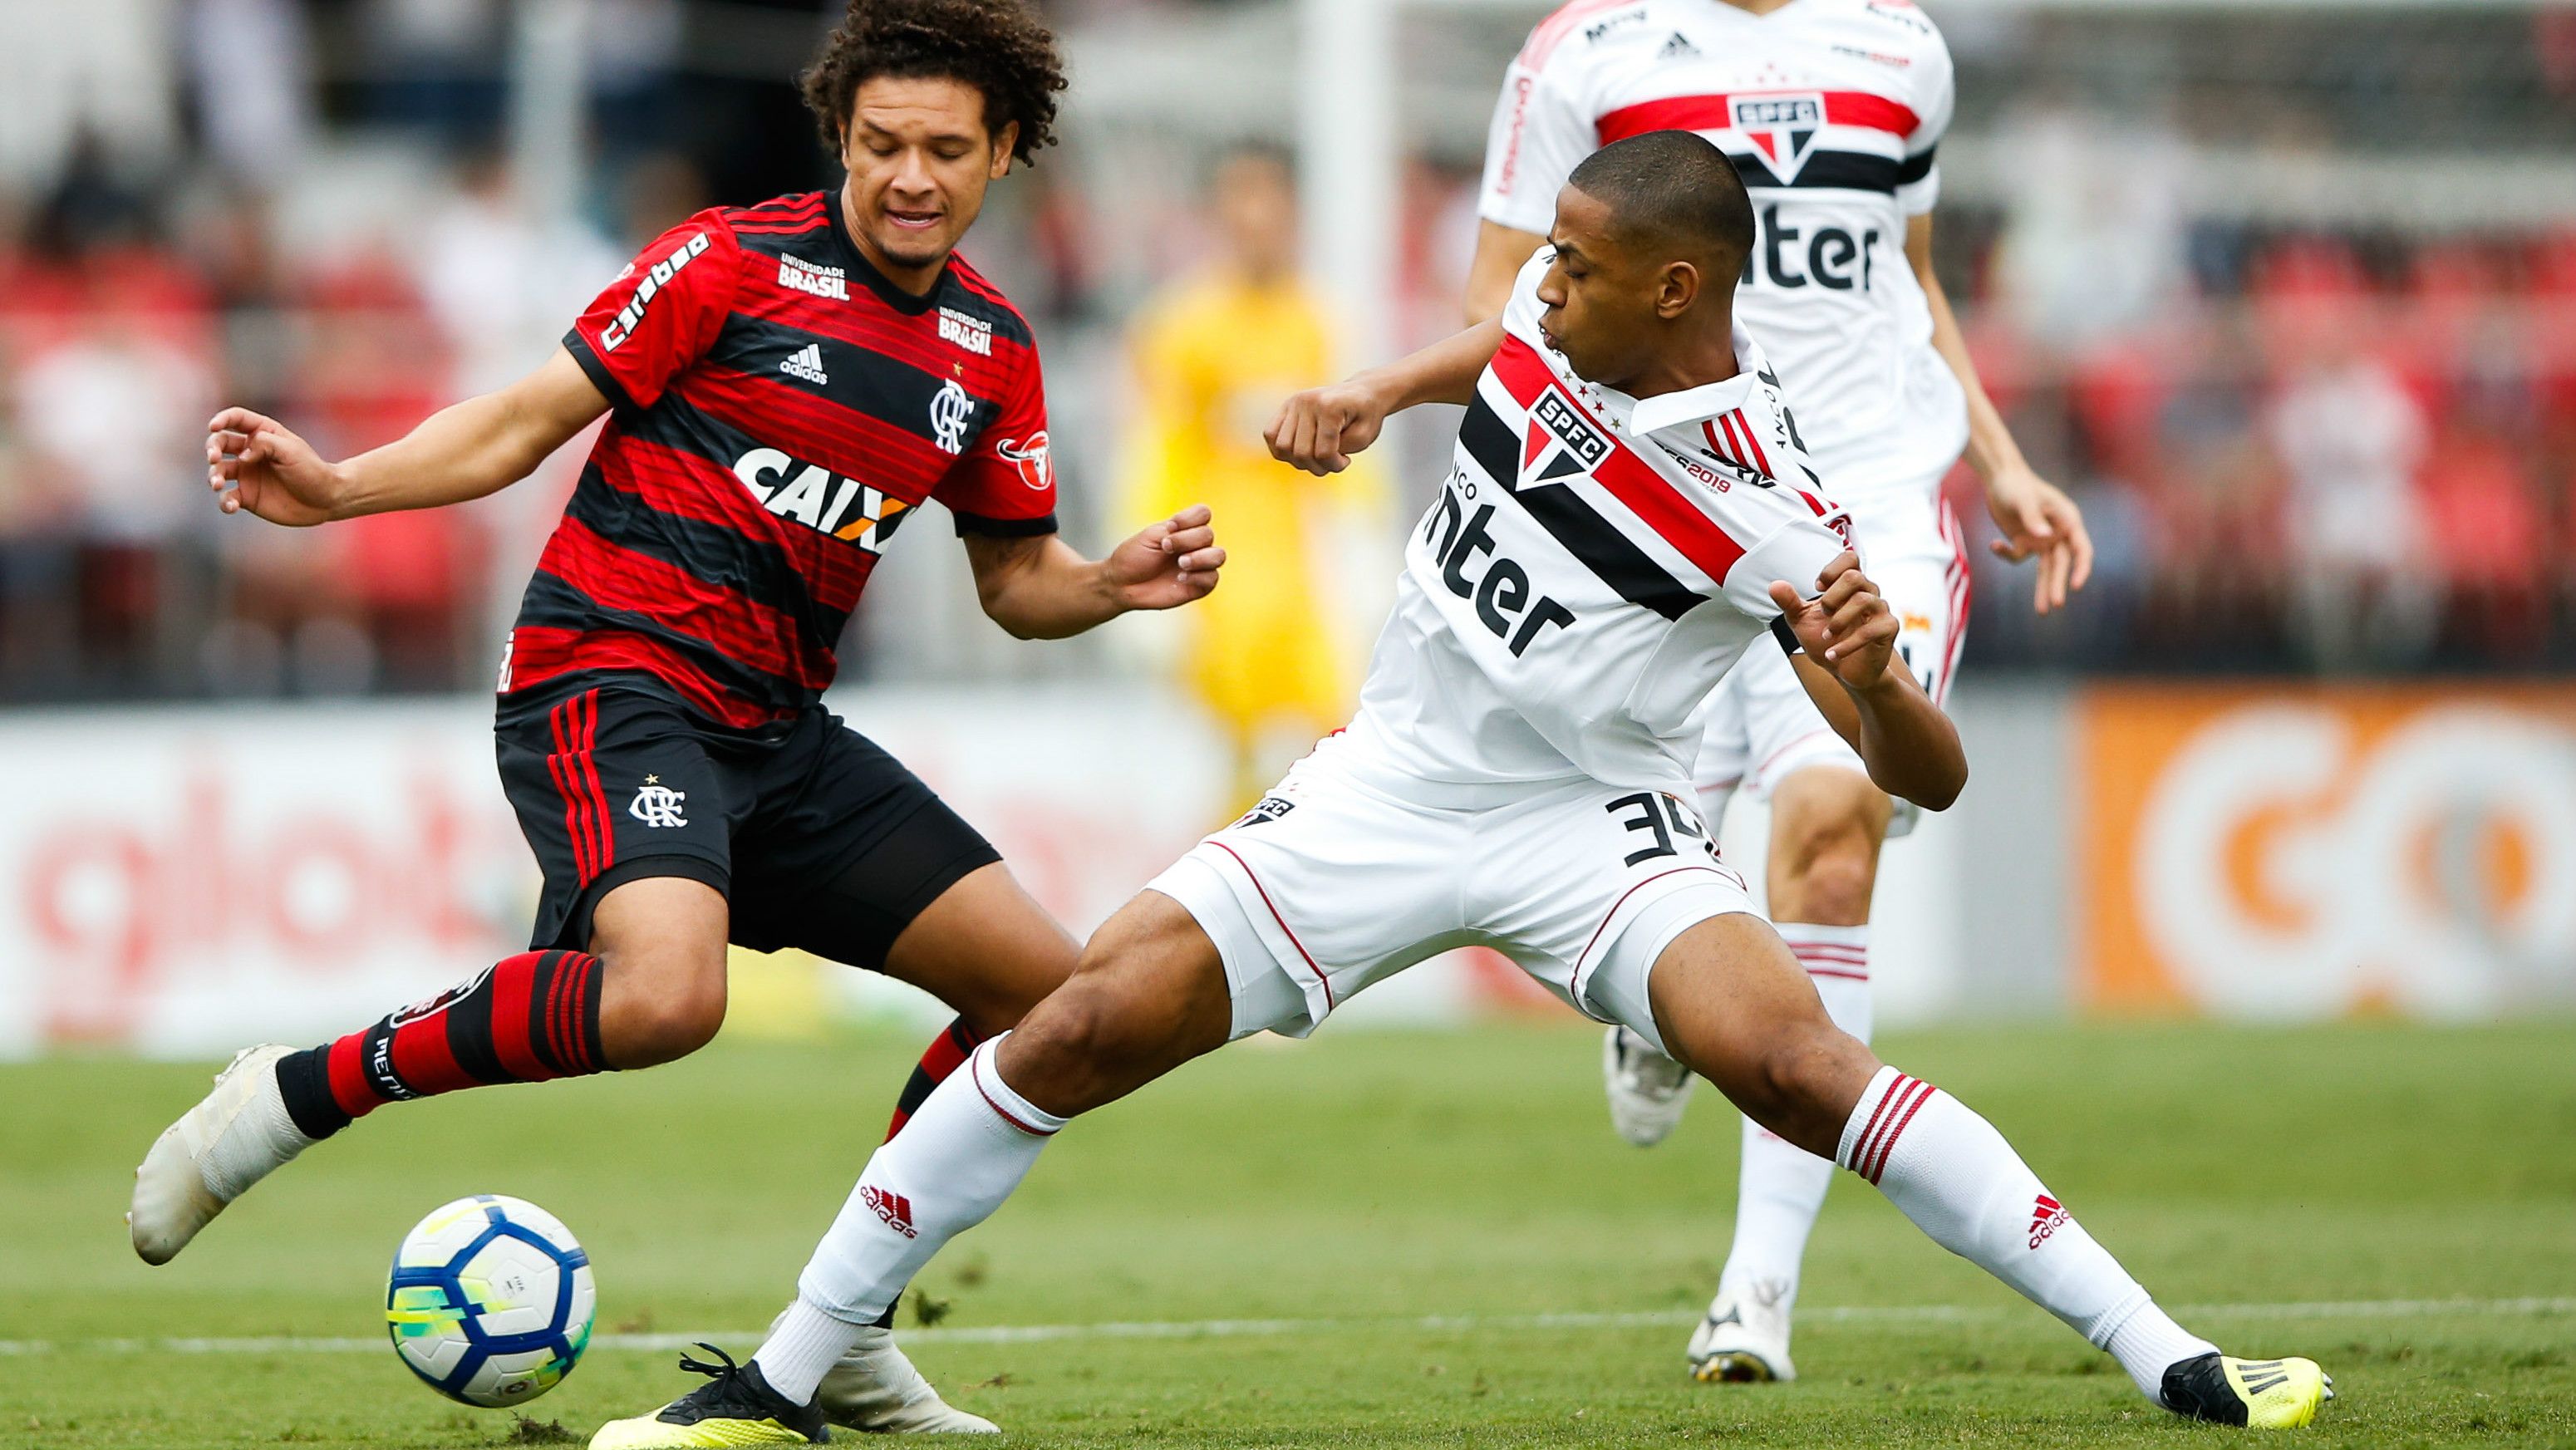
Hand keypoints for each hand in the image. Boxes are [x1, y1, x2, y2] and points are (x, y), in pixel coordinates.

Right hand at [206, 408, 341, 526]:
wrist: (326, 499)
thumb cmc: (312, 470)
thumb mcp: (292, 451)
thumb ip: (265, 444)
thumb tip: (242, 455)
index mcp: (263, 433)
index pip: (236, 419)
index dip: (222, 419)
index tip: (213, 426)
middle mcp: (250, 452)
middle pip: (220, 443)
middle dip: (212, 448)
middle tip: (214, 458)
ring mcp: (247, 474)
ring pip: (218, 470)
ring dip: (213, 475)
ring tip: (218, 484)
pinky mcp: (248, 497)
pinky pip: (227, 497)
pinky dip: (225, 502)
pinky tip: (231, 506)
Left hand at [1104, 504, 1223, 611]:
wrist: (1122, 583)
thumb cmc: (1134, 557)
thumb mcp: (1150, 536)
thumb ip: (1174, 530)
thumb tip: (1198, 535)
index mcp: (1183, 529)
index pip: (1203, 514)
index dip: (1190, 518)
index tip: (1170, 527)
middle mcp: (1194, 545)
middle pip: (1208, 534)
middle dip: (1186, 540)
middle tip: (1166, 548)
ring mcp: (1198, 566)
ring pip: (1218, 556)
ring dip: (1200, 558)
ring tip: (1180, 564)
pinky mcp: (1199, 586)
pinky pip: (1212, 578)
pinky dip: (1198, 576)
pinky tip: (1180, 578)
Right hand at [1265, 378, 1389, 474]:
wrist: (1362, 392)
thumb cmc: (1366, 416)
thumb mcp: (1364, 437)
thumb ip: (1339, 451)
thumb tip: (1310, 457)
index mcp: (1330, 406)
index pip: (1323, 452)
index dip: (1334, 465)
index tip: (1346, 461)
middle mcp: (1307, 401)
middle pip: (1301, 453)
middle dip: (1318, 466)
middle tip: (1332, 461)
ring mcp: (1294, 402)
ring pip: (1282, 447)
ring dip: (1299, 461)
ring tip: (1316, 457)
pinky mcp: (1285, 406)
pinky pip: (1270, 434)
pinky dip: (1281, 450)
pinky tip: (1300, 450)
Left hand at [1770, 550, 1899, 688]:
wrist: (1844, 671)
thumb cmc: (1826, 639)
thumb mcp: (1801, 621)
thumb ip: (1789, 602)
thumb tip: (1774, 585)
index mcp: (1849, 585)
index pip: (1849, 557)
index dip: (1831, 570)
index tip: (1818, 590)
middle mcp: (1868, 592)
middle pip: (1854, 576)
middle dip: (1831, 597)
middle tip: (1823, 614)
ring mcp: (1880, 609)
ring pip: (1862, 600)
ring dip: (1838, 621)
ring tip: (1826, 637)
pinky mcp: (1888, 629)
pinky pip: (1870, 630)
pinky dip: (1846, 645)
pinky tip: (1832, 655)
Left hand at [1981, 464, 2091, 614]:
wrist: (1998, 477)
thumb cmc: (2016, 484)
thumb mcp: (2023, 498)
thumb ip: (2032, 517)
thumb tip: (2045, 537)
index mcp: (2067, 520)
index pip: (2081, 549)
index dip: (2081, 568)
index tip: (2075, 585)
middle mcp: (2058, 533)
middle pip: (2061, 564)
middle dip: (2057, 584)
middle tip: (2054, 604)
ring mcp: (2042, 538)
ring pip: (2045, 569)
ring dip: (2042, 587)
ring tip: (2042, 611)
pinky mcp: (2024, 541)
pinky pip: (2018, 556)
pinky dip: (2006, 554)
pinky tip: (1994, 545)